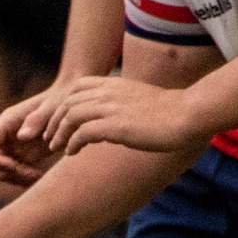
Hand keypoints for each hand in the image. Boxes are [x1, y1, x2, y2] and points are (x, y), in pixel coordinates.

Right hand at [0, 89, 62, 185]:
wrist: (71, 105)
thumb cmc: (60, 101)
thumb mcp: (51, 107)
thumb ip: (36, 120)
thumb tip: (21, 136)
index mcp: (6, 122)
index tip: (15, 166)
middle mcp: (5, 136)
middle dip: (4, 172)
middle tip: (29, 174)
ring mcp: (12, 148)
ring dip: (14, 178)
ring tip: (37, 176)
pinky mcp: (23, 157)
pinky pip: (14, 174)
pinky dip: (22, 180)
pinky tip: (40, 177)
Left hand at [41, 75, 195, 155]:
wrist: (188, 114)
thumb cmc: (170, 112)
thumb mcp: (140, 101)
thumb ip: (123, 104)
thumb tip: (115, 118)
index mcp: (114, 84)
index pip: (77, 87)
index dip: (62, 103)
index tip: (57, 120)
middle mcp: (109, 92)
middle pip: (67, 101)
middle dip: (53, 120)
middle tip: (49, 137)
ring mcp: (112, 107)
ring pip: (70, 115)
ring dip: (59, 133)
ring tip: (55, 148)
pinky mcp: (116, 125)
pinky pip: (83, 132)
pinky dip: (72, 143)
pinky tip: (71, 153)